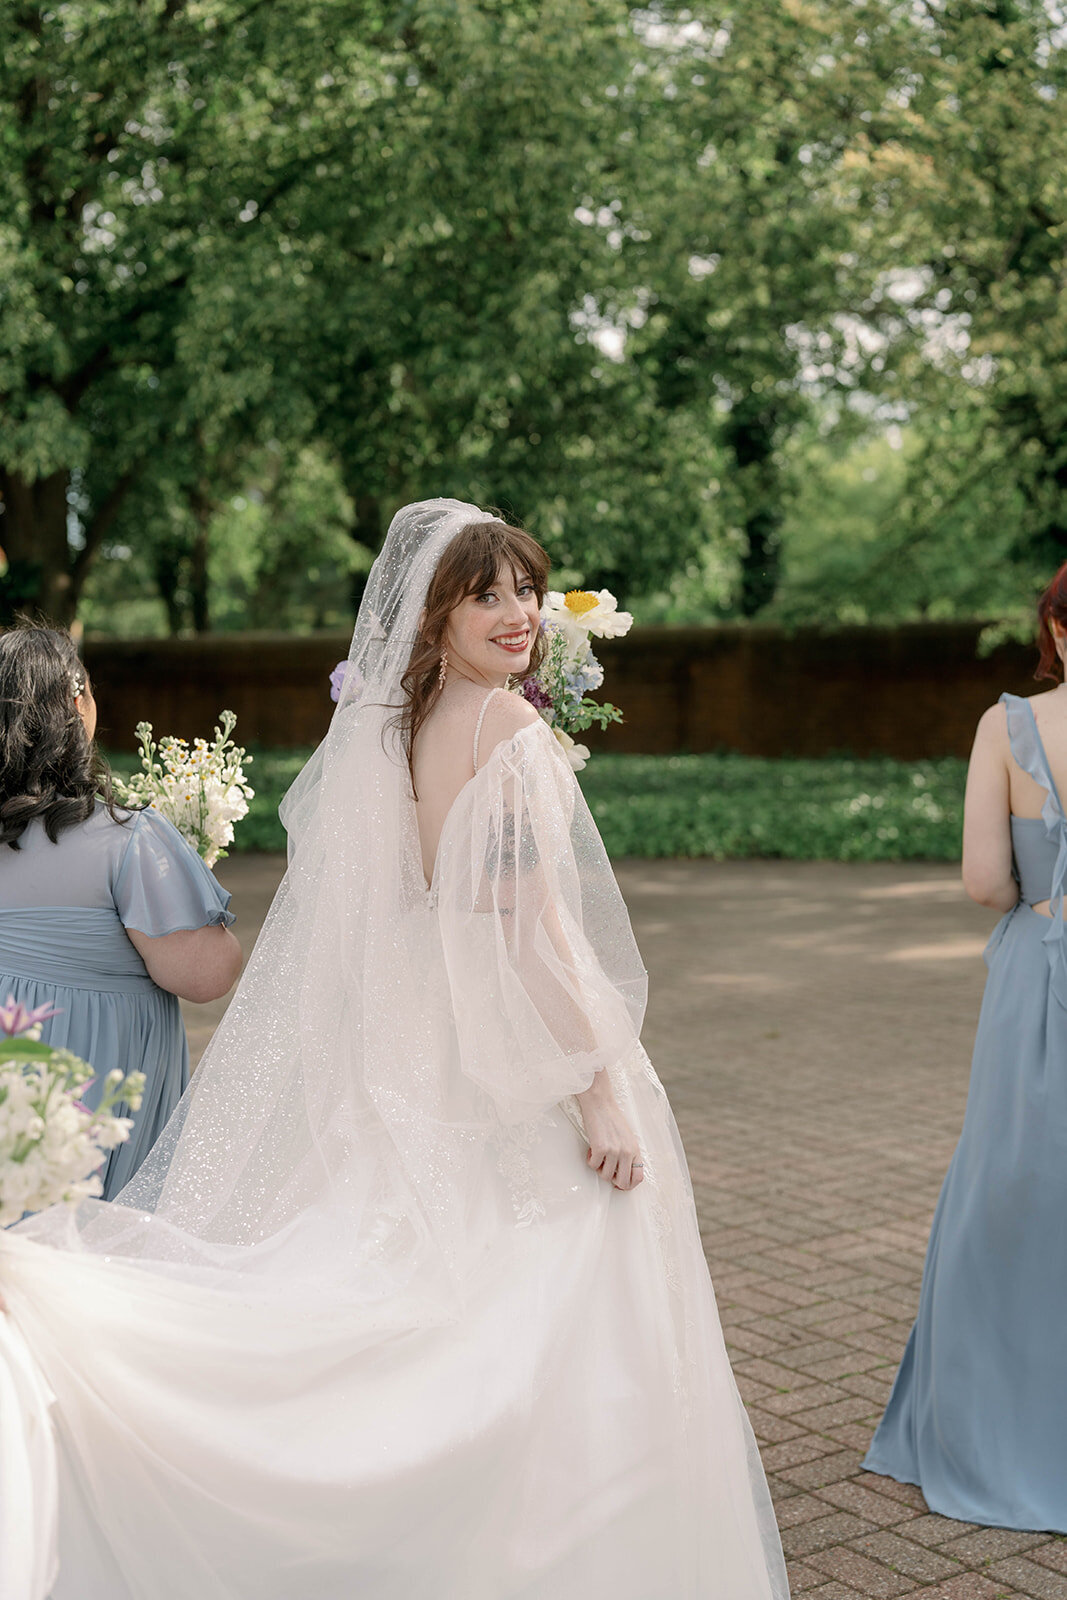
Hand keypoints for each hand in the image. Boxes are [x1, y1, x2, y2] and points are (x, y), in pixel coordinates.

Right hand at [575, 1077, 643, 1191]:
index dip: (628, 1185)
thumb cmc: (611, 1118)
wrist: (600, 1103)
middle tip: (606, 1170)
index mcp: (635, 1150)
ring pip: (606, 1176)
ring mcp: (614, 1151)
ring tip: (598, 1155)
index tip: (619, 1183)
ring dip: (599, 1168)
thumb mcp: (626, 1137)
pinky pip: (593, 1166)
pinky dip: (590, 1160)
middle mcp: (626, 1152)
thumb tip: (621, 1172)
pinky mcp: (600, 1148)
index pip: (638, 1177)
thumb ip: (627, 1154)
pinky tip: (591, 1149)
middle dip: (613, 1181)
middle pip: (623, 1183)